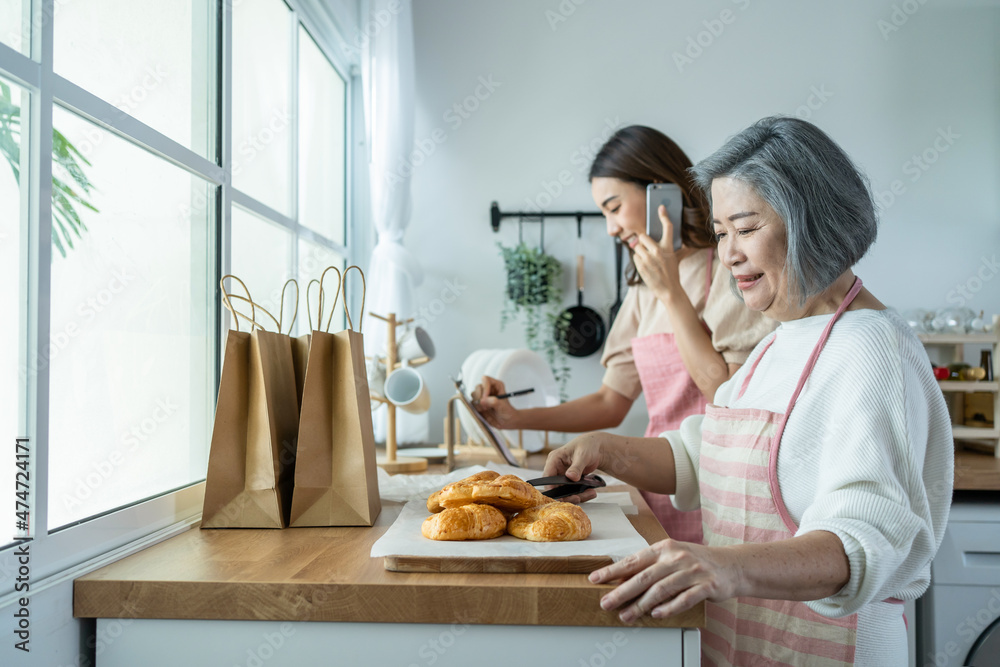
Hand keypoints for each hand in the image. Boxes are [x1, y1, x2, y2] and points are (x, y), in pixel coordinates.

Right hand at [471, 376, 519, 428]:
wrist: (506, 421)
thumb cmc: (507, 412)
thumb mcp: (503, 407)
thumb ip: (494, 402)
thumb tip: (482, 400)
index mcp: (496, 385)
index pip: (486, 380)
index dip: (484, 388)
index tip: (485, 398)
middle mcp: (488, 389)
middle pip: (478, 387)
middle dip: (480, 397)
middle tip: (486, 406)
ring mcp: (482, 396)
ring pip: (474, 395)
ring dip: (478, 403)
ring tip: (486, 409)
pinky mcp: (478, 403)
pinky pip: (472, 403)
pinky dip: (476, 408)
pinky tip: (483, 412)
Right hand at [542, 432, 606, 503]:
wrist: (595, 448)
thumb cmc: (587, 446)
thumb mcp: (582, 455)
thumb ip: (577, 467)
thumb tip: (571, 477)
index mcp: (554, 459)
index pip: (547, 476)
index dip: (551, 487)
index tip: (560, 496)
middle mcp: (555, 469)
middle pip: (555, 487)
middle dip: (566, 495)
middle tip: (578, 498)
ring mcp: (562, 476)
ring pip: (564, 492)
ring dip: (576, 496)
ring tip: (590, 493)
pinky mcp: (569, 482)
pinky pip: (572, 491)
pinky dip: (581, 494)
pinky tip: (591, 492)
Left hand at [589, 539, 741, 622]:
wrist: (733, 565)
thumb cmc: (696, 561)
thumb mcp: (673, 556)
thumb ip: (651, 565)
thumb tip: (621, 578)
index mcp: (664, 547)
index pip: (633, 560)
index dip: (613, 570)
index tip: (595, 579)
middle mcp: (677, 557)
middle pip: (644, 576)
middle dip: (621, 591)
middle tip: (606, 603)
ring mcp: (692, 571)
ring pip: (661, 590)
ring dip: (641, 605)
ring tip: (626, 615)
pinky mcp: (706, 586)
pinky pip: (684, 599)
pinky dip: (669, 608)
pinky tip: (656, 614)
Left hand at [631, 205, 682, 302]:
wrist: (669, 290)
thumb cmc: (672, 273)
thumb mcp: (675, 258)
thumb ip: (673, 248)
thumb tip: (681, 241)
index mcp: (668, 247)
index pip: (667, 227)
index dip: (664, 216)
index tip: (661, 207)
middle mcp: (658, 251)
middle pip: (642, 236)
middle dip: (643, 241)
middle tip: (647, 248)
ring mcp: (648, 259)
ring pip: (637, 247)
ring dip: (640, 252)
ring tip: (647, 260)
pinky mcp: (641, 267)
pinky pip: (635, 257)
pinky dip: (638, 261)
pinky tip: (645, 266)